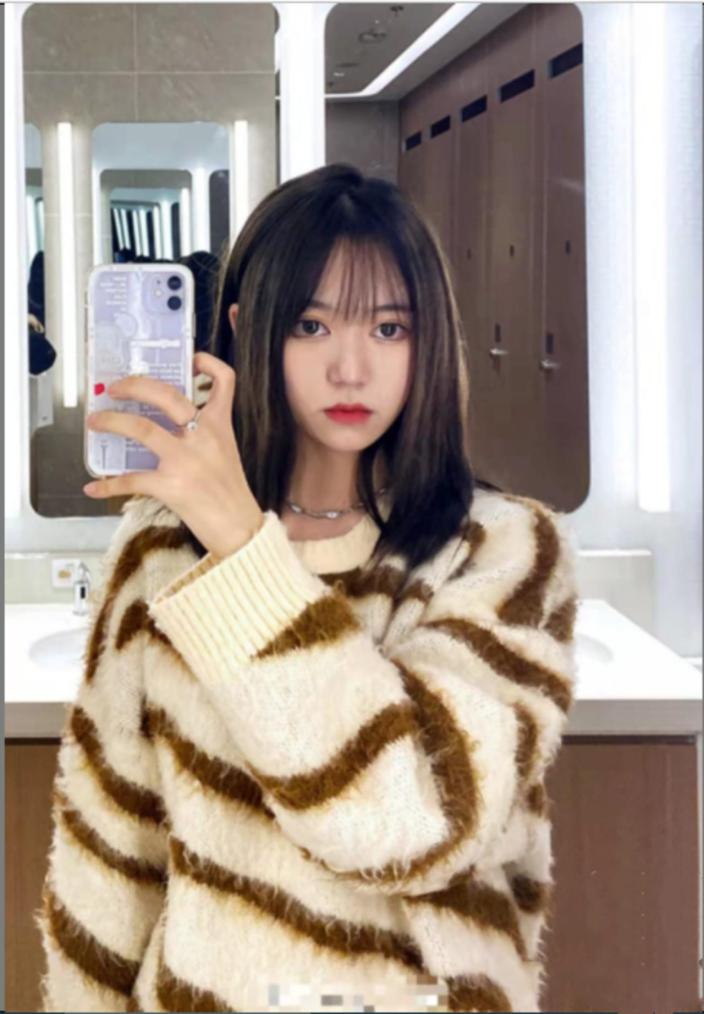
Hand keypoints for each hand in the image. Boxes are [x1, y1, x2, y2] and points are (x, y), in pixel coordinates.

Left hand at [84, 352, 263, 558]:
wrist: (240, 529)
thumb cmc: (231, 494)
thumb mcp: (226, 453)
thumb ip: (205, 435)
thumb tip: (170, 425)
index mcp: (220, 426)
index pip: (224, 381)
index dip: (208, 363)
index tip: (191, 360)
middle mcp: (203, 437)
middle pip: (165, 395)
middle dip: (133, 385)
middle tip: (115, 388)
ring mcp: (186, 460)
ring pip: (140, 428)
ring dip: (111, 421)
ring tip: (96, 422)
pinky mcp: (171, 486)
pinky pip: (132, 479)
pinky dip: (108, 484)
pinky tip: (94, 487)